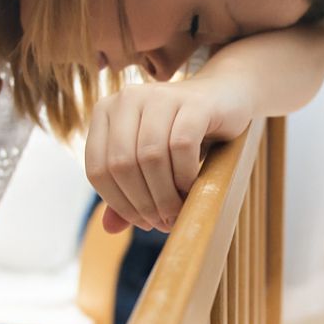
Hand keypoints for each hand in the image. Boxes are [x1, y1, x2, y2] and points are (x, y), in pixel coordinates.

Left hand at [85, 76, 253, 233]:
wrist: (225, 98)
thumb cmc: (181, 135)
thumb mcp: (150, 162)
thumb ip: (127, 190)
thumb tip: (108, 228)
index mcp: (105, 112)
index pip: (97, 169)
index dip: (118, 203)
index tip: (142, 222)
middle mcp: (127, 98)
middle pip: (122, 165)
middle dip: (143, 203)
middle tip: (163, 222)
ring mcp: (160, 95)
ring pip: (151, 157)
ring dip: (165, 195)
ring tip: (176, 212)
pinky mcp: (193, 102)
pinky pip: (182, 146)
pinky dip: (186, 176)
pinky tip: (192, 188)